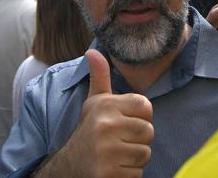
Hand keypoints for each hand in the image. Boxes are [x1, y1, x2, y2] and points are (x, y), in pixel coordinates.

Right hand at [36, 50, 153, 177]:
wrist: (69, 166)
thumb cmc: (89, 131)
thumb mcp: (94, 102)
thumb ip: (100, 77)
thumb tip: (93, 51)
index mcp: (105, 106)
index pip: (146, 106)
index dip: (141, 117)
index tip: (126, 123)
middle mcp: (105, 125)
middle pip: (148, 131)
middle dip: (138, 140)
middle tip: (121, 142)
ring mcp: (106, 151)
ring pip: (144, 153)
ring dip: (134, 158)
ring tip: (117, 154)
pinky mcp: (108, 173)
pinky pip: (137, 173)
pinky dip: (129, 174)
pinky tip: (114, 168)